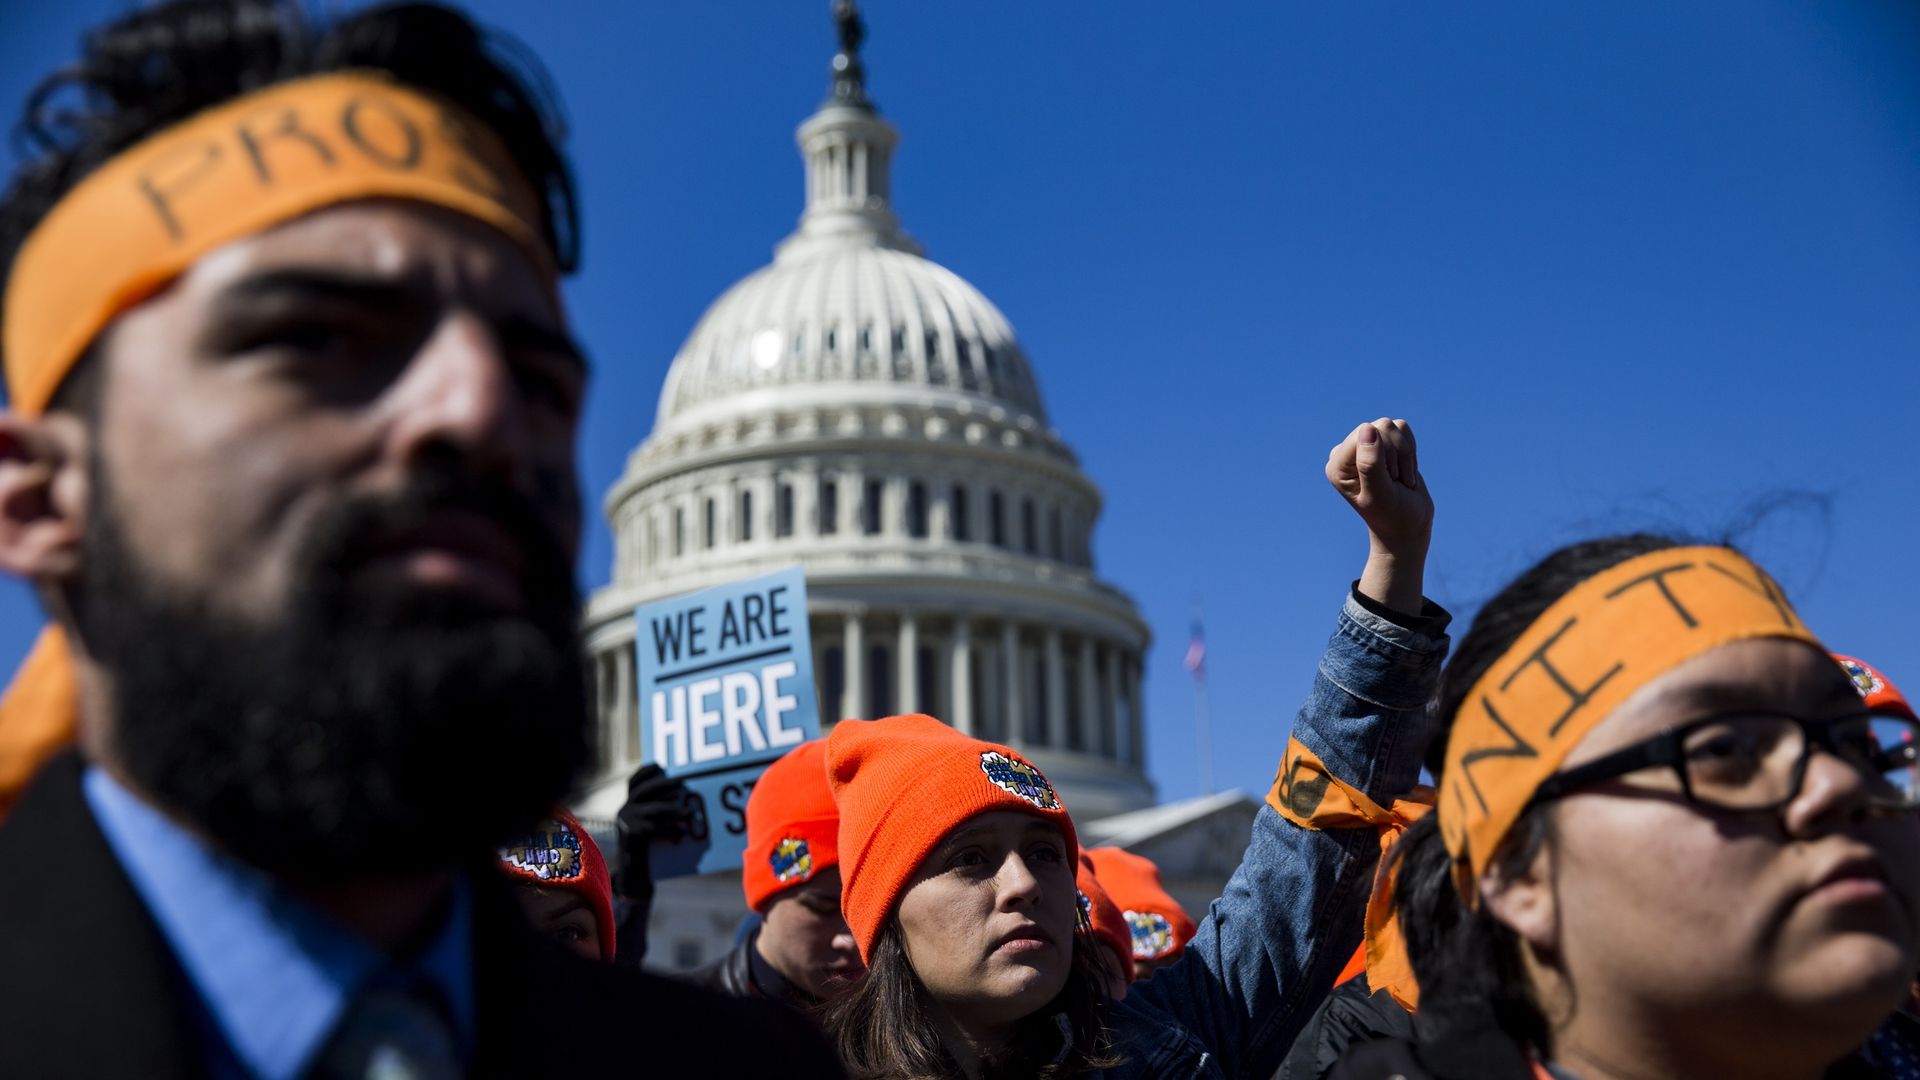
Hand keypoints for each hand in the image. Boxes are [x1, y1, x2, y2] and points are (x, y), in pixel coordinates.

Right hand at [613, 763, 692, 901]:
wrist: (632, 873)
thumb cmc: (647, 848)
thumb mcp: (648, 825)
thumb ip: (656, 811)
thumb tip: (680, 797)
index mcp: (627, 806)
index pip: (633, 782)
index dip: (644, 772)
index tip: (660, 765)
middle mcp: (623, 811)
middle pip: (643, 791)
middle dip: (663, 785)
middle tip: (682, 784)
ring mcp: (625, 823)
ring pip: (653, 811)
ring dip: (673, 811)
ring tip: (689, 815)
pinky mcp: (630, 837)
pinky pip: (654, 829)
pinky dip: (670, 831)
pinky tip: (681, 835)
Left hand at [1326, 418, 1432, 614]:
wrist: (1407, 526)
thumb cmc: (1392, 515)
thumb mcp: (1380, 494)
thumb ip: (1370, 464)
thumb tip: (1367, 428)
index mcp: (1337, 464)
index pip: (1365, 434)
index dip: (1385, 456)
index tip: (1387, 481)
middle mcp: (1348, 452)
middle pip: (1381, 427)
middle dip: (1397, 455)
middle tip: (1394, 482)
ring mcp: (1365, 446)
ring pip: (1393, 427)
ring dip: (1406, 455)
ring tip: (1398, 478)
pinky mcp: (1384, 443)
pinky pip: (1402, 428)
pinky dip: (1411, 451)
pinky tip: (1403, 471)